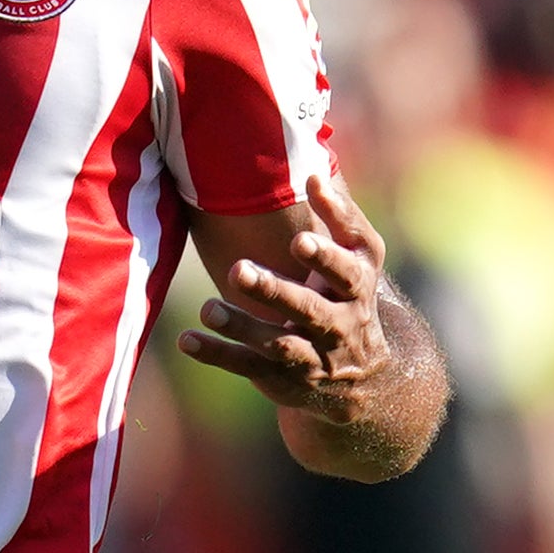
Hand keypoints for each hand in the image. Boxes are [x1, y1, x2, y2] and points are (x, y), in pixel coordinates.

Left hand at [178, 172, 400, 427]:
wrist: (366, 377)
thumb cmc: (352, 297)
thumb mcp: (361, 259)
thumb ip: (342, 217)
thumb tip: (316, 173)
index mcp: (358, 290)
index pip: (345, 274)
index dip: (324, 259)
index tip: (299, 240)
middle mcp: (339, 327)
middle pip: (309, 311)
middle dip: (275, 292)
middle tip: (238, 269)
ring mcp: (313, 358)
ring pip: (278, 345)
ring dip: (242, 327)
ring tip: (208, 307)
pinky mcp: (284, 380)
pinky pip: (249, 368)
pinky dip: (218, 355)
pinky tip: (187, 339)